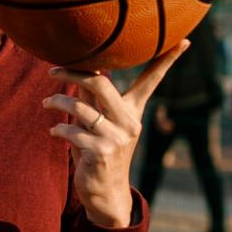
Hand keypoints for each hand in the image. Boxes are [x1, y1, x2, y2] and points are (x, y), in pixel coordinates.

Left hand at [43, 40, 189, 227]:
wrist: (104, 191)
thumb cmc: (98, 149)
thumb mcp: (97, 121)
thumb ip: (91, 98)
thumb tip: (79, 68)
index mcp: (133, 110)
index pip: (151, 80)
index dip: (166, 60)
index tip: (184, 40)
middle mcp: (129, 121)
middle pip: (101, 82)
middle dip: (72, 73)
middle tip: (52, 71)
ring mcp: (117, 137)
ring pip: (81, 107)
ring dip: (57, 102)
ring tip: (47, 104)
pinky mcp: (101, 152)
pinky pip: (72, 131)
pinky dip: (58, 129)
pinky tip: (54, 132)